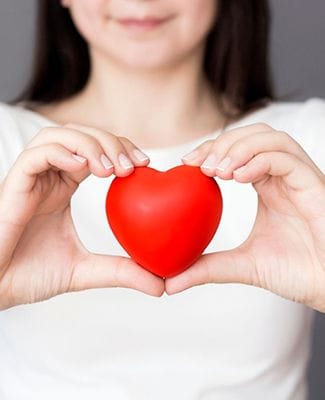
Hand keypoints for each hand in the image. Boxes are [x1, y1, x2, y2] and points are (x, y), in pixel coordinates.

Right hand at [0, 123, 163, 310]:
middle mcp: (49, 177)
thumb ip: (121, 272)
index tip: (143, 164)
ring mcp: (31, 178)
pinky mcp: (14, 185)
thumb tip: (160, 286)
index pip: (95, 151)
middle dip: (110, 142)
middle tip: (132, 165)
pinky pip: (36, 155)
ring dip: (89, 144)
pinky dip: (60, 152)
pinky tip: (81, 167)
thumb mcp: (86, 271)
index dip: (120, 148)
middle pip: (81, 135)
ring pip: (58, 135)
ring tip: (110, 169)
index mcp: (64, 187)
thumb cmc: (31, 275)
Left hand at [165, 123, 324, 311]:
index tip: (186, 164)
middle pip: (254, 134)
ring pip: (272, 139)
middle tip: (199, 165)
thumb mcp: (242, 265)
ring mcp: (300, 178)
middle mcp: (283, 177)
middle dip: (223, 143)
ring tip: (218, 170)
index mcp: (267, 187)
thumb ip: (207, 268)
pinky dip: (260, 161)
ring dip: (240, 147)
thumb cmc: (297, 272)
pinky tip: (238, 178)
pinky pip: (287, 159)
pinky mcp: (315, 185)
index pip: (238, 151)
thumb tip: (170, 282)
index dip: (211, 150)